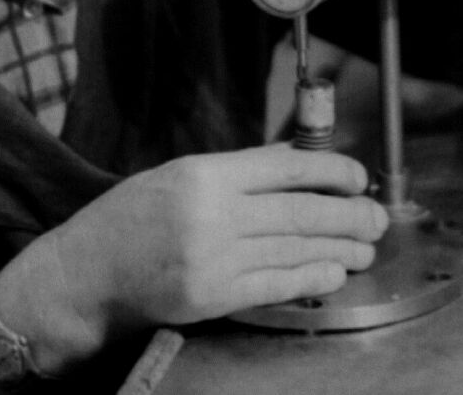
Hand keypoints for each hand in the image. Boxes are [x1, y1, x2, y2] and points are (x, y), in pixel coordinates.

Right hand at [0, 145, 386, 371]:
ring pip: (294, 249)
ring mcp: (213, 259)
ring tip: (365, 244)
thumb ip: (233, 172)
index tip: (357, 173)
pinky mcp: (212, 297)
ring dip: (338, 246)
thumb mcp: (177, 175)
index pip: (282, 165)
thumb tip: (294, 165)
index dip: (329, 168)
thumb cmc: (127, 217)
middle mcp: (211, 213)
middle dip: (347, 213)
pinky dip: (311, 276)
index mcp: (202, 173)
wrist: (86, 273)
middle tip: (376, 214)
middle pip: (299, 211)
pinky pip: (275, 284)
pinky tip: (333, 270)